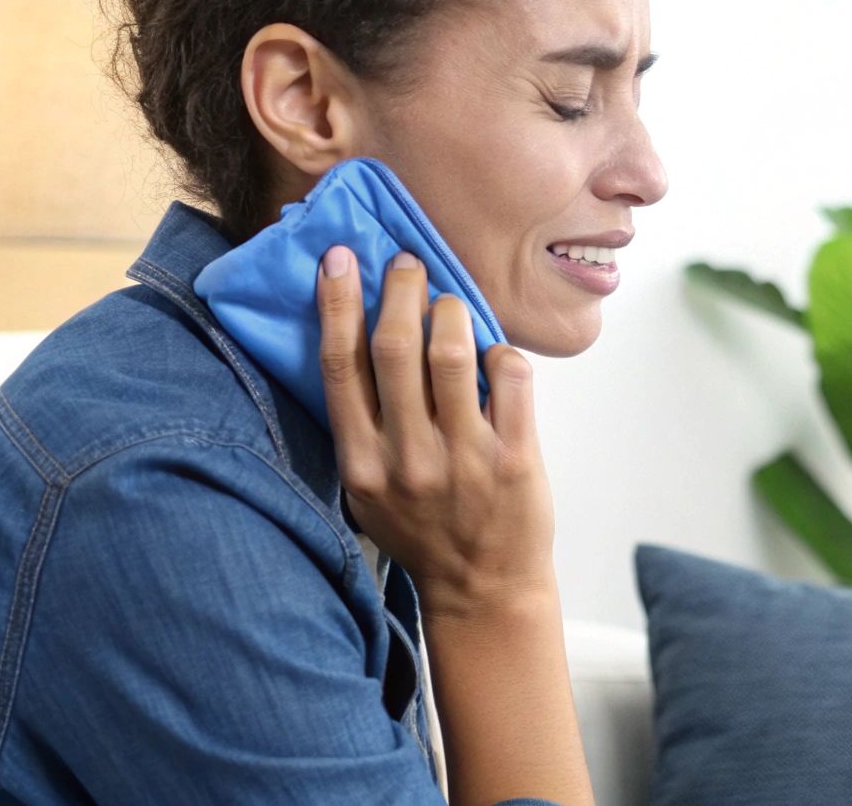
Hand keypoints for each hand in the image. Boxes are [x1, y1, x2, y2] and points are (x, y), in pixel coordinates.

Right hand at [314, 245, 555, 615]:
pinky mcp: (515, 458)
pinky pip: (508, 377)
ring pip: (451, 354)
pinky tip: (493, 355)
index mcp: (362, 464)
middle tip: (406, 264)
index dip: (337, 305)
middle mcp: (407, 459)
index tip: (340, 259)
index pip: (339, 367)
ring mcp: (463, 458)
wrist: (482, 590)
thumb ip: (362, 427)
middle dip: (400, 291)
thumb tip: (358, 337)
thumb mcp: (368, 490)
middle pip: (394, 347)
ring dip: (451, 311)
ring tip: (450, 301)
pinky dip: (500, 352)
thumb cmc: (423, 531)